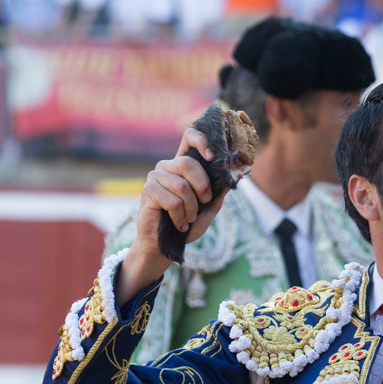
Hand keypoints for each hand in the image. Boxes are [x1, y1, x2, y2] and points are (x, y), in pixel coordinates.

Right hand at [117, 127, 230, 299]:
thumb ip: (219, 192)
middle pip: (188, 163)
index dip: (202, 141)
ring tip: (188, 219)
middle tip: (204, 202)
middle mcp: (167, 166)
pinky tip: (178, 224)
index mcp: (183, 166)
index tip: (213, 157)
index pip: (189, 138)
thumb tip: (234, 176)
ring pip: (182, 186)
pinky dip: (181, 217)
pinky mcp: (148, 191)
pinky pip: (173, 201)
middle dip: (202, 187)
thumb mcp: (209, 208)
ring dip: (191, 208)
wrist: (165, 246)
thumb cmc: (186, 225)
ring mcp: (155, 177)